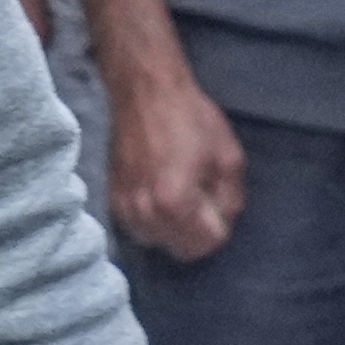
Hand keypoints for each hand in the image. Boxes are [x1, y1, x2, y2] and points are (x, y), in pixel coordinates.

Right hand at [106, 65, 245, 264]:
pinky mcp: (113, 199)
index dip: (221, 228)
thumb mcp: (228, 156)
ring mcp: (124, 208)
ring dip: (174, 230)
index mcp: (175, 203)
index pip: (207, 244)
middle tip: (204, 203)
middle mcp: (145, 213)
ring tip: (181, 199)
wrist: (145, 92)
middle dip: (198, 234)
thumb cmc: (190, 118)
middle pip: (181, 251)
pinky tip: (161, 195)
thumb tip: (224, 220)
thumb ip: (231, 198)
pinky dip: (153, 221)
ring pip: (158, 242)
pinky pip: (138, 228)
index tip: (220, 205)